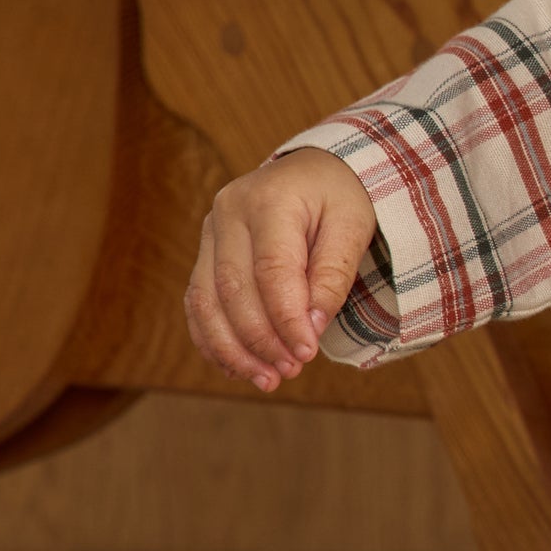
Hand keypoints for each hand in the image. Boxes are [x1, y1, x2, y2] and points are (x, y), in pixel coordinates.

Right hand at [184, 148, 377, 392]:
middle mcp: (228, 212)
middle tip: (290, 372)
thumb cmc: (339, 197)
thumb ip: (332, 275)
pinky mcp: (205, 252)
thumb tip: (310, 328)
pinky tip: (238, 367)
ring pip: (205, 301)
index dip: (286, 318)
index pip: (271, 271)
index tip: (307, 354)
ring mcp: (210, 232)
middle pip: (233, 290)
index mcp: (269, 199)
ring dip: (233, 349)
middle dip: (261, 340)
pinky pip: (198, 302)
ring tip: (266, 380)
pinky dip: (214, 339)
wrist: (316, 170)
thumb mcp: (353, 227)